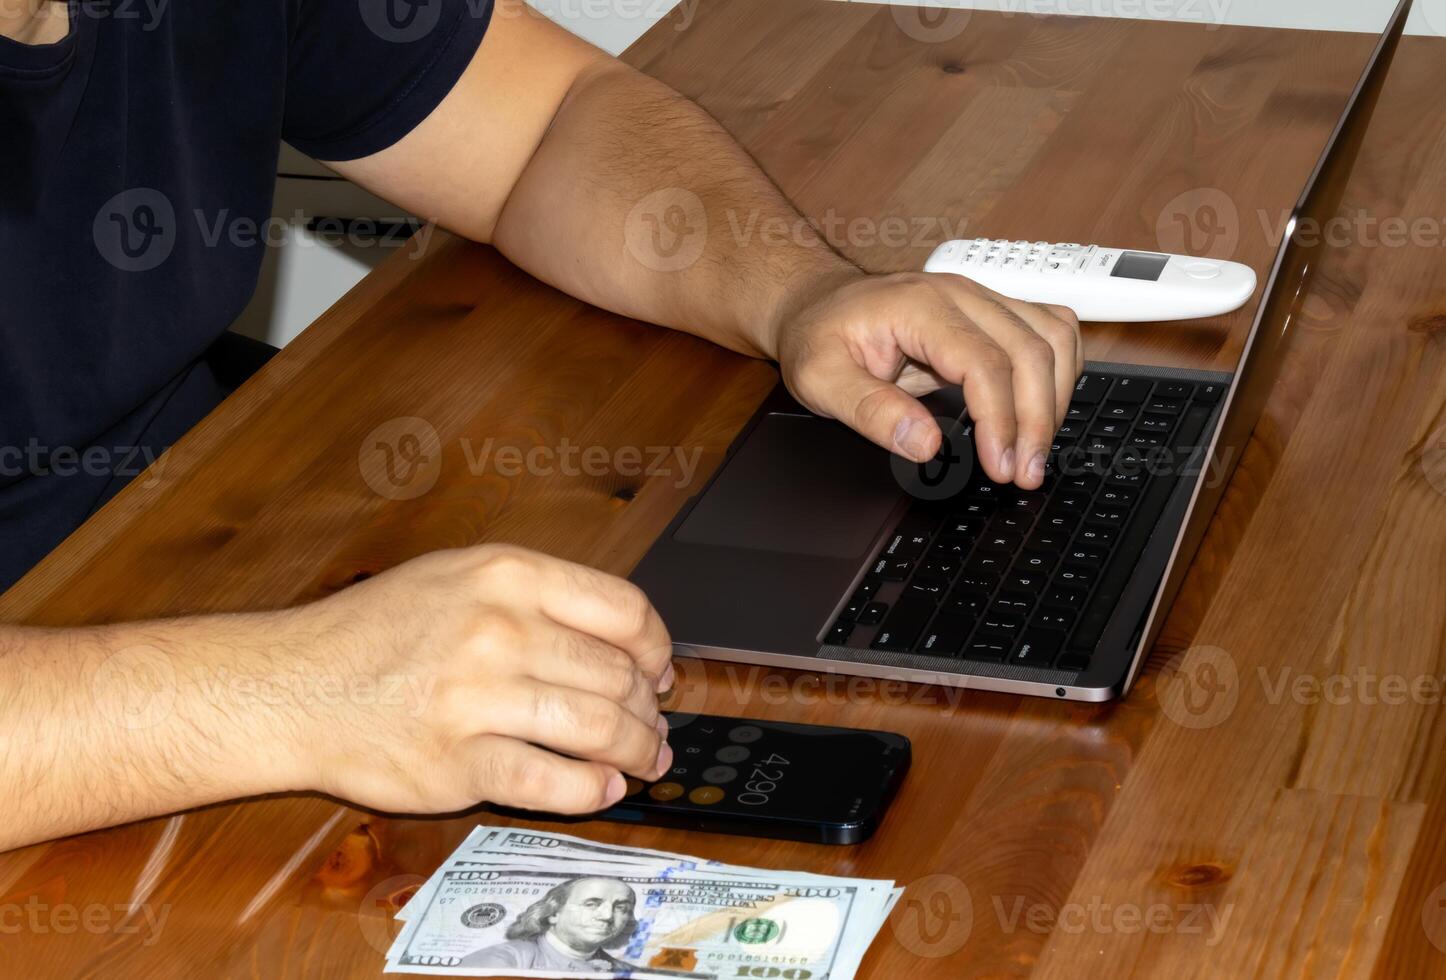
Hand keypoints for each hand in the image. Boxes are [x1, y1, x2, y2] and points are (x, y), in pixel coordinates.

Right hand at [277, 544, 674, 814]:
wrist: (292, 686)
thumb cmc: (374, 633)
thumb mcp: (458, 578)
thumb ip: (537, 598)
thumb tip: (621, 643)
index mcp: (507, 575)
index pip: (624, 610)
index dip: (657, 648)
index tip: (660, 672)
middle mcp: (499, 629)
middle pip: (618, 677)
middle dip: (649, 712)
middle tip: (653, 730)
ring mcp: (478, 697)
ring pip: (597, 730)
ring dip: (635, 754)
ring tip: (642, 764)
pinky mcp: (457, 763)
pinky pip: (552, 782)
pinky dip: (590, 792)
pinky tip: (601, 791)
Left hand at [770, 271, 1081, 488]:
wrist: (817, 303)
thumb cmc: (818, 336)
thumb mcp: (819, 380)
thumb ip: (869, 411)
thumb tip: (926, 445)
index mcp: (920, 306)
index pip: (986, 362)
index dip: (1002, 420)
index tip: (1000, 466)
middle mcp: (961, 295)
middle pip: (1031, 350)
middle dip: (1038, 420)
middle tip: (1025, 474)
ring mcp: (982, 298)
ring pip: (1054, 336)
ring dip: (1057, 397)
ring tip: (1035, 450)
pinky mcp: (993, 310)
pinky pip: (1050, 330)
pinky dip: (1060, 372)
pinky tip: (1043, 410)